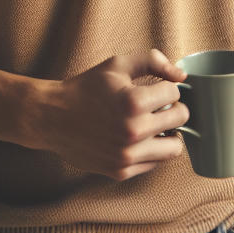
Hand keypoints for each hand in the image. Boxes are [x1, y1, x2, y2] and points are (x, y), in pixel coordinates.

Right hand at [26, 49, 189, 180]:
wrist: (51, 118)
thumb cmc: (86, 88)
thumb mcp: (117, 64)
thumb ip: (153, 61)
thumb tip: (182, 75)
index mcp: (133, 102)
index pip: (175, 93)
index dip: (167, 87)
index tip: (155, 89)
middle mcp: (132, 131)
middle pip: (180, 119)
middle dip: (173, 108)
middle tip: (158, 106)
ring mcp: (126, 155)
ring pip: (174, 147)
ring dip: (168, 133)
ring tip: (154, 124)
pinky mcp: (120, 171)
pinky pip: (155, 162)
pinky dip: (152, 150)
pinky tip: (138, 138)